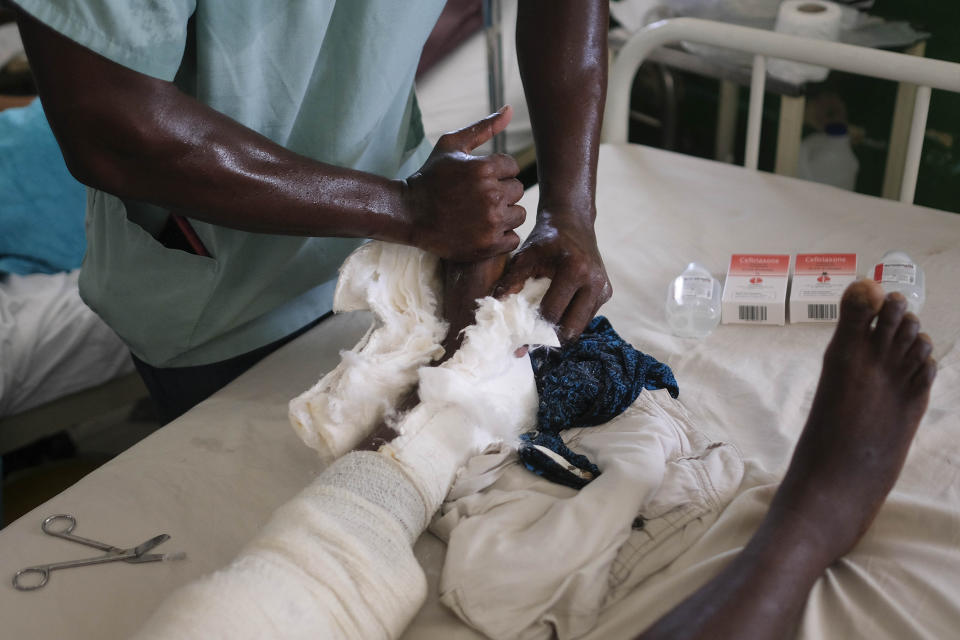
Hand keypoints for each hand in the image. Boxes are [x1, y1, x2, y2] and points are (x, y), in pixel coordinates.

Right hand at [403, 106, 525, 260]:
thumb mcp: (451, 146)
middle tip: (478, 198)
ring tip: (481, 214)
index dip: (496, 172)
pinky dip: (501, 236)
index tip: (477, 180)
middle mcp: (491, 194)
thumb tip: (510, 109)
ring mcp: (491, 222)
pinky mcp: (488, 245)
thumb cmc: (430, 177)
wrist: (408, 214)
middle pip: (517, 191)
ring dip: (504, 215)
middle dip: (501, 192)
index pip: (512, 167)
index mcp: (485, 168)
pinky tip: (482, 230)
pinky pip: (513, 238)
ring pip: (518, 215)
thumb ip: (483, 127)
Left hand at [494, 213, 610, 343]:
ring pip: (580, 327)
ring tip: (541, 327)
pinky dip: (570, 320)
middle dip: (551, 337)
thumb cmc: (545, 240)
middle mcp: (594, 281)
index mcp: (575, 270)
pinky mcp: (607, 293)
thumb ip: (511, 281)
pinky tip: (556, 314)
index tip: (518, 333)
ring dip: (561, 331)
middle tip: (531, 338)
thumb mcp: (525, 256)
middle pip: (572, 328)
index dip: (534, 326)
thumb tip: (495, 307)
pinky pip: (586, 318)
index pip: (553, 312)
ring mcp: (604, 288)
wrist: (573, 223)